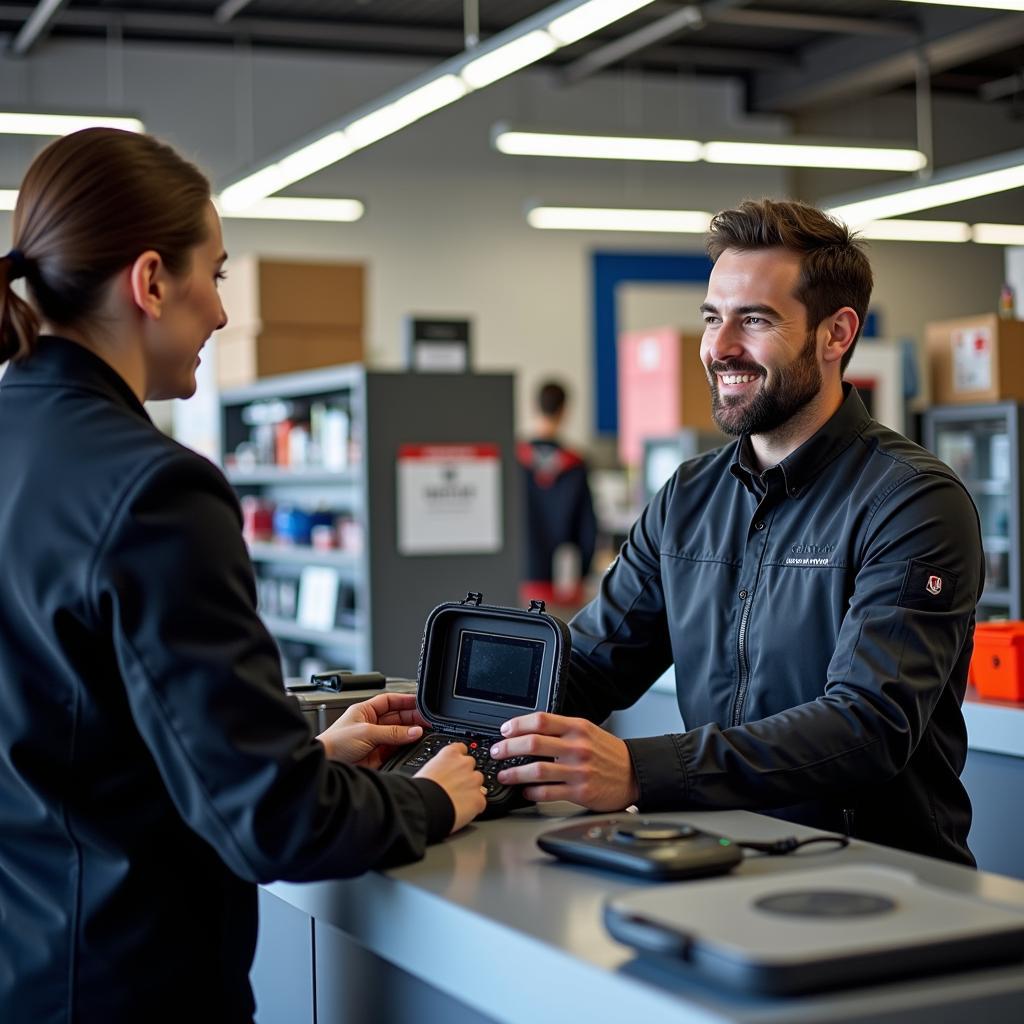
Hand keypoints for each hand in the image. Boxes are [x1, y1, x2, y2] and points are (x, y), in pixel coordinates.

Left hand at [317, 692, 427, 768]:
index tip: (420, 702)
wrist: (326, 766)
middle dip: (411, 717)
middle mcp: (370, 724)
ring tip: (424, 732)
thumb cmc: (334, 744)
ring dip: (410, 733)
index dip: (404, 700)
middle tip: (426, 720)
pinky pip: (395, 749)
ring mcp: (374, 739)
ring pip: (398, 733)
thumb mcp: (366, 732)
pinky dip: (405, 747)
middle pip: (396, 717)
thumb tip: (414, 730)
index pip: (389, 701)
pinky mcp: (377, 755)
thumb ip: (393, 732)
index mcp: (365, 711)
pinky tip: (414, 745)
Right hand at [415, 743, 486, 832]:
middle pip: (471, 766)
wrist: (423, 807)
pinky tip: (462, 811)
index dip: (458, 759)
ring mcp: (474, 781)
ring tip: (457, 800)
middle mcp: (465, 764)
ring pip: (478, 783)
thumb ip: (437, 767)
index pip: (461, 748)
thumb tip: (437, 774)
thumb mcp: (425, 770)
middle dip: (465, 775)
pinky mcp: (479, 799)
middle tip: (454, 787)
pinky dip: (473, 807)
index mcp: (450, 754)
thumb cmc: (418, 790)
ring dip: (471, 789)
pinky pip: (480, 802)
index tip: (455, 766)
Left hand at [488, 712, 639, 810]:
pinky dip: (532, 792)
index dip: (517, 724)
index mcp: (577, 728)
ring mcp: (578, 771)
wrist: (634, 773)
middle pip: (533, 743)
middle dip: (508, 748)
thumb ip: (562, 729)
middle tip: (496, 752)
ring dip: (514, 773)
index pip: (541, 720)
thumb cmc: (608, 753)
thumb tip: (529, 730)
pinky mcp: (580, 792)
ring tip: (504, 775)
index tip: (504, 730)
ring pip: (536, 770)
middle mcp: (576, 747)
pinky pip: (548, 792)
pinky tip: (525, 791)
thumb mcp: (588, 731)